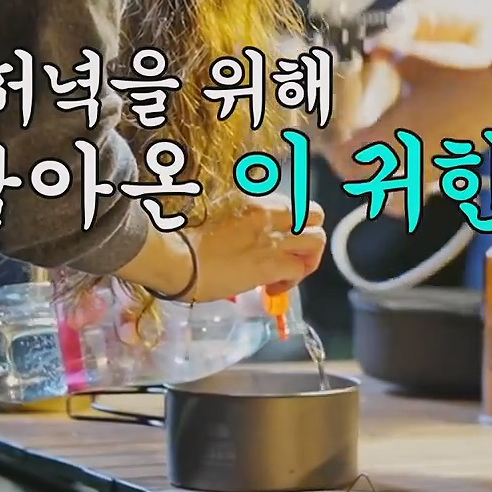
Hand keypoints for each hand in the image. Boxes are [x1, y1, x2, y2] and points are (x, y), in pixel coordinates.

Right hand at [184, 194, 325, 300]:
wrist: (174, 258)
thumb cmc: (183, 240)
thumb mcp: (215, 218)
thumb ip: (236, 224)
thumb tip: (241, 240)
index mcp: (252, 201)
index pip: (290, 206)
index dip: (289, 226)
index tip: (275, 241)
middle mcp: (267, 214)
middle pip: (315, 214)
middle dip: (310, 235)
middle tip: (293, 255)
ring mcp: (271, 238)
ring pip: (317, 240)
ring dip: (307, 260)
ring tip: (288, 274)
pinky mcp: (271, 264)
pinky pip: (299, 270)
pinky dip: (290, 283)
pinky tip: (271, 290)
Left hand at [320, 0, 491, 209]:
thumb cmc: (457, 73)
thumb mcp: (414, 59)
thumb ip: (385, 55)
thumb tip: (367, 48)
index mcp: (391, 134)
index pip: (345, 158)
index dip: (330, 151)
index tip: (324, 140)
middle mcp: (407, 159)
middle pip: (361, 180)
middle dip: (347, 167)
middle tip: (342, 148)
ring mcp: (428, 168)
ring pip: (390, 192)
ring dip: (375, 179)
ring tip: (371, 157)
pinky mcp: (447, 167)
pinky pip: (416, 184)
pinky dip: (402, 177)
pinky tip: (403, 155)